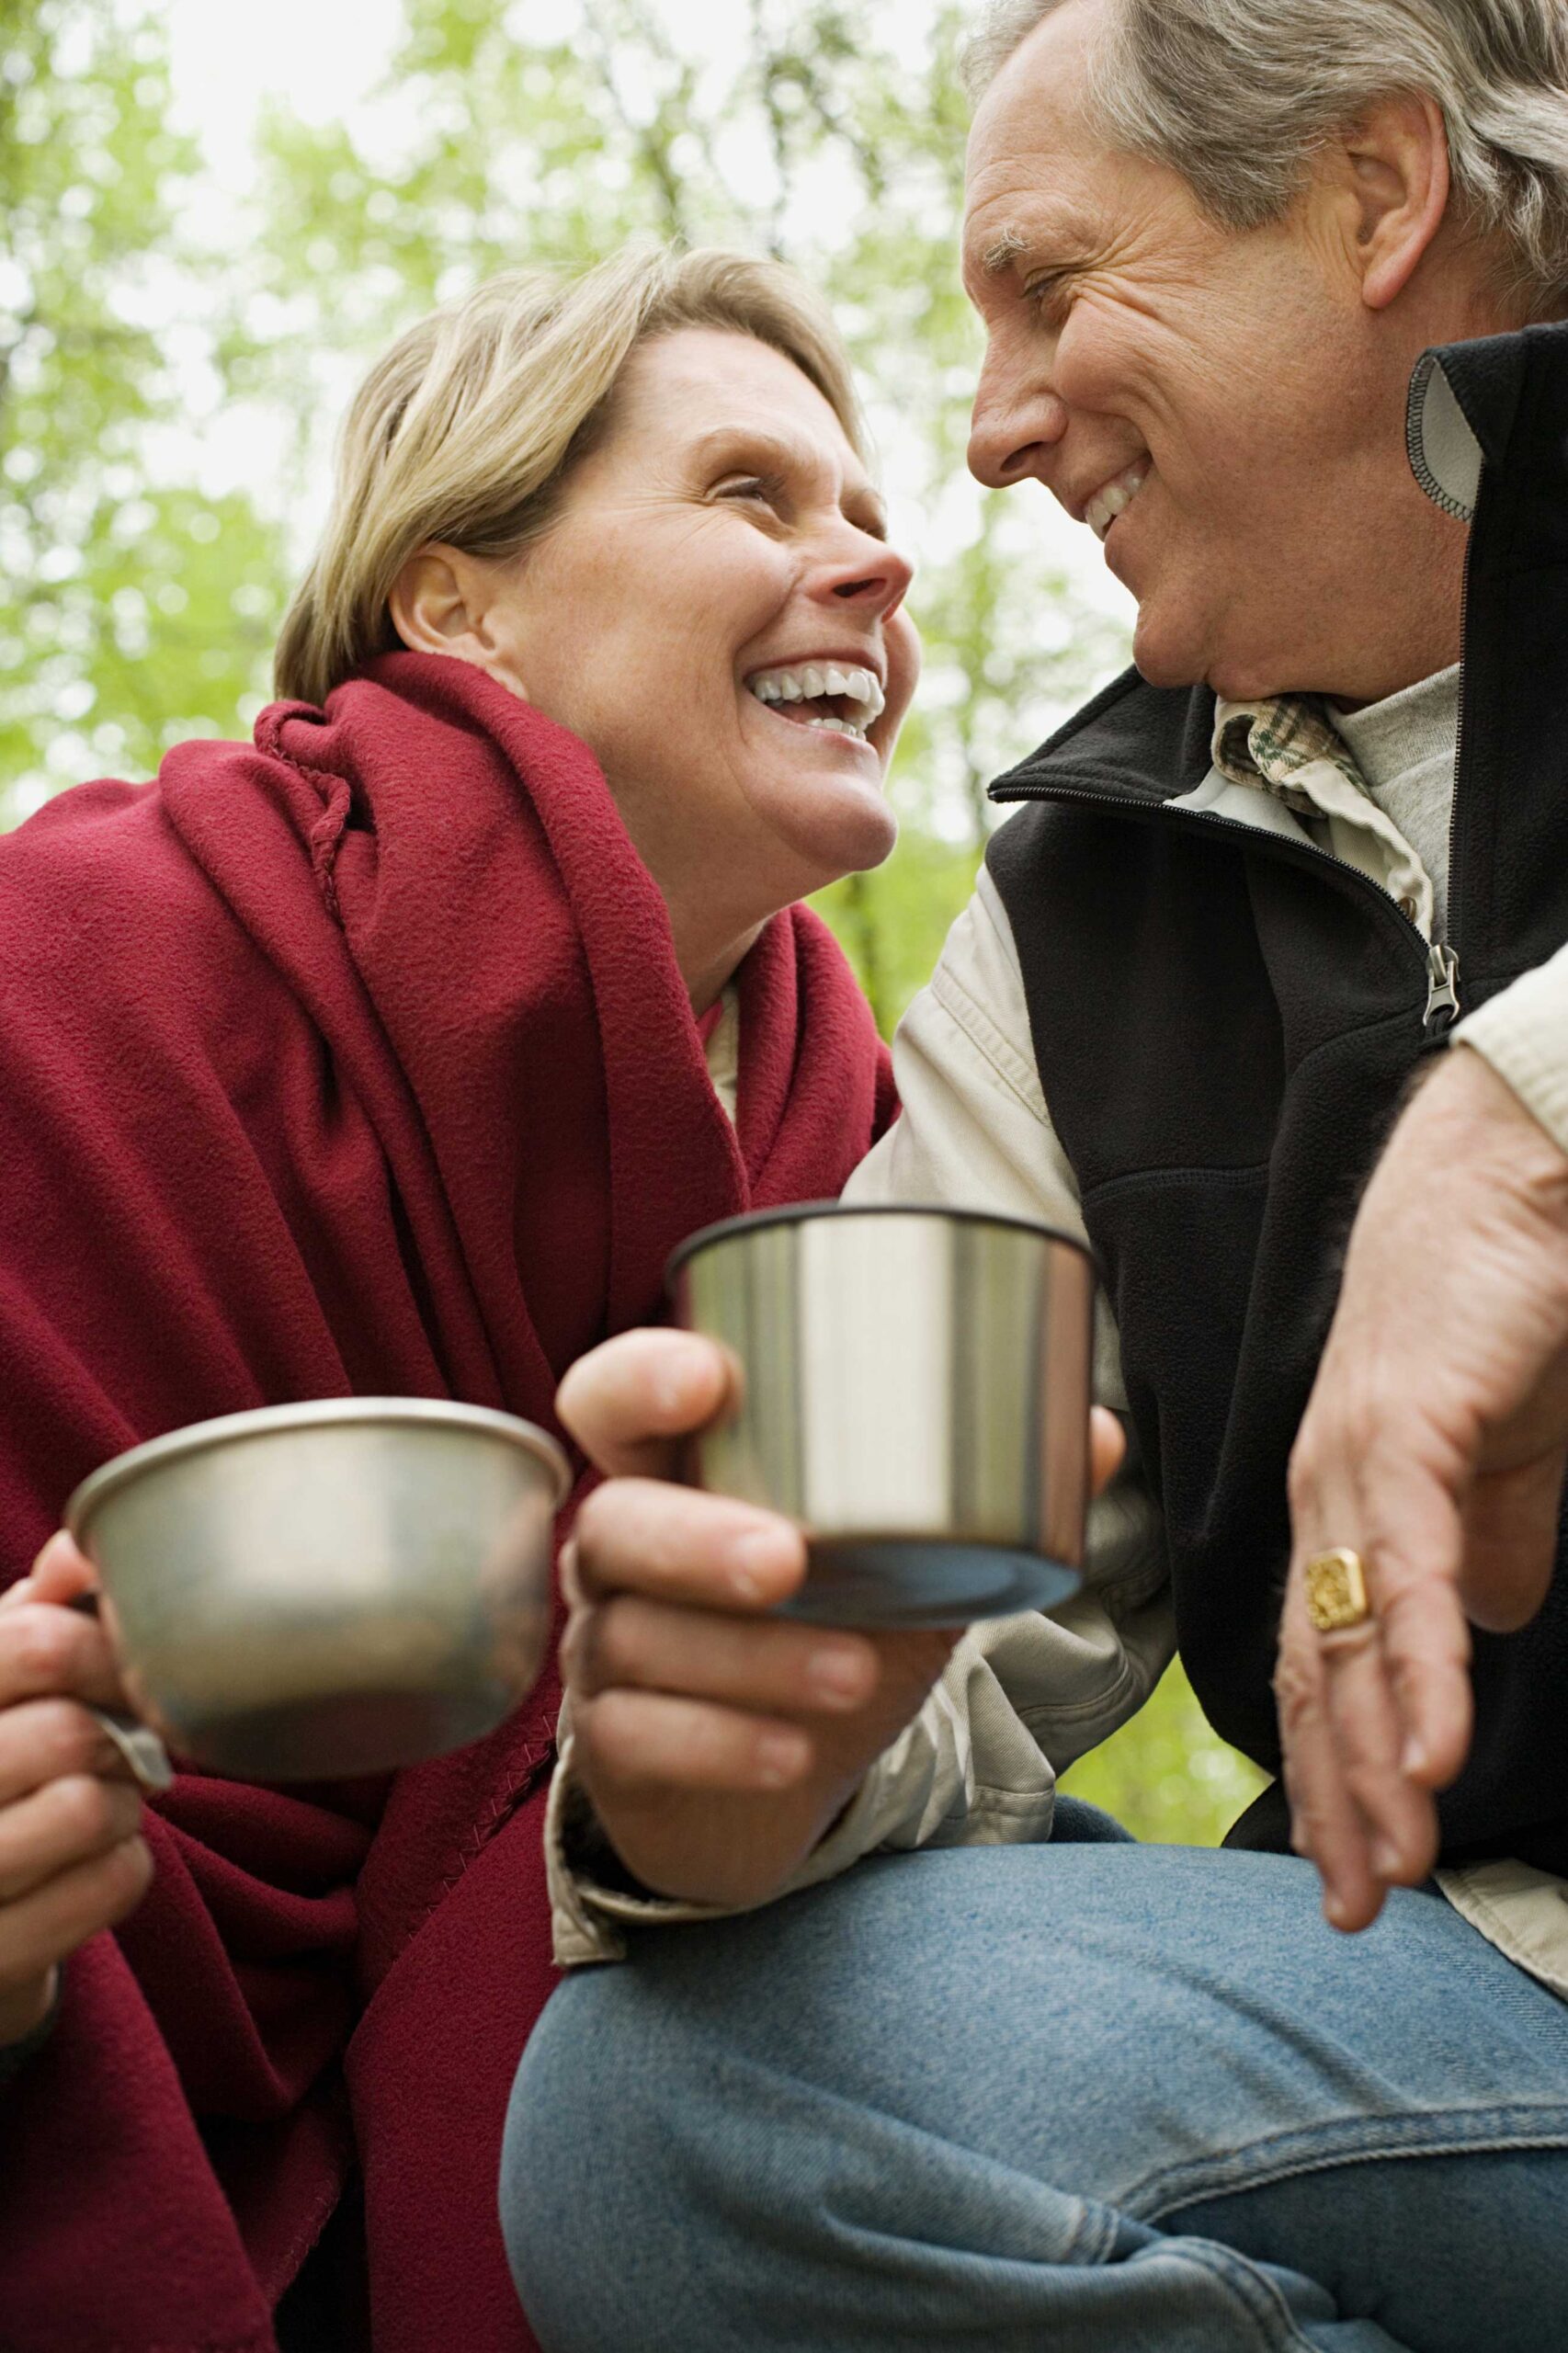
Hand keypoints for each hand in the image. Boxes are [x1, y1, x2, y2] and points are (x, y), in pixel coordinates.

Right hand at [0, 1533, 156, 2045]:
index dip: (112, 1650)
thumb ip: (38, 1609)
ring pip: (95, 1808)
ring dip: (125, 1800)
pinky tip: (90, 1860)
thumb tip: (84, 1546)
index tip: (128, 1665)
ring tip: (99, 1798)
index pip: (39, 1645)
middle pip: (74, 1730)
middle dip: (123, 1730)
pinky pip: (111, 1884)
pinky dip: (125, 1865)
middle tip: (119, 1739)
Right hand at [557, 1329, 1125, 1910]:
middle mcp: (623, 1548)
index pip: (611, 1399)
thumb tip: (1099, 1433)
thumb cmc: (831, 1627)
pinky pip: (641, 1740)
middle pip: (616, 1523)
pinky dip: (723, 1744)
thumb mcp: (906, 1564)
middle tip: (788, 1563)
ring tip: (853, 1673)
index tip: (711, 1375)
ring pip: (639, 1641)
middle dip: (696, 1538)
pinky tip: (793, 1751)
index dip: (643, 1379)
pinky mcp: (612, 1745)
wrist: (782, 1775)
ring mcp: (606, 1648)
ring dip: (751, 1660)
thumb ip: (984, 1501)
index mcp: (680, 1469)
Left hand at [1279, 1046, 1567, 1930]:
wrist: (1502, 1184)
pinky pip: (1407, 1575)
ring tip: (1394, 1866)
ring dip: (1373, 1764)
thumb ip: (1482, 1541)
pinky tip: (1432, 1757)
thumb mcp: (1493, 1459)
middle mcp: (1324, 1494)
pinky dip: (1418, 1672)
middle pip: (1318, 1672)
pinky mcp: (1404, 1432)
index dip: (1330, 1768)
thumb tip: (1482, 1620)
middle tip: (1359, 1909)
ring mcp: (1353, 1463)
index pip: (1321, 1662)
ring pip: (1351, 1641)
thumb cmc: (1495, 1313)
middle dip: (1337, 1799)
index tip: (1349, 1867)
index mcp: (1339, 1503)